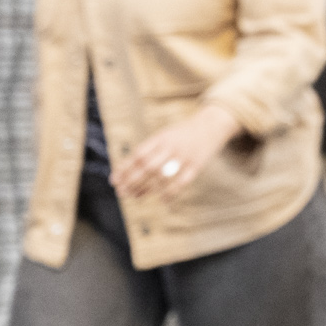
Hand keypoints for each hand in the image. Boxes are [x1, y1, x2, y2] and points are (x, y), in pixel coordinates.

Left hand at [113, 105, 243, 205]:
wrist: (210, 126)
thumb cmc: (181, 134)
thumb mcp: (163, 136)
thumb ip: (147, 151)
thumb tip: (125, 169)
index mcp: (161, 138)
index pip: (139, 155)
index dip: (125, 169)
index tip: (114, 181)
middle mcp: (171, 147)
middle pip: (148, 167)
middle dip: (132, 181)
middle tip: (122, 192)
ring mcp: (184, 157)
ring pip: (162, 176)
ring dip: (146, 189)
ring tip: (135, 196)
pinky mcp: (196, 166)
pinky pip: (181, 183)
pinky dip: (170, 193)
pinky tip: (162, 200)